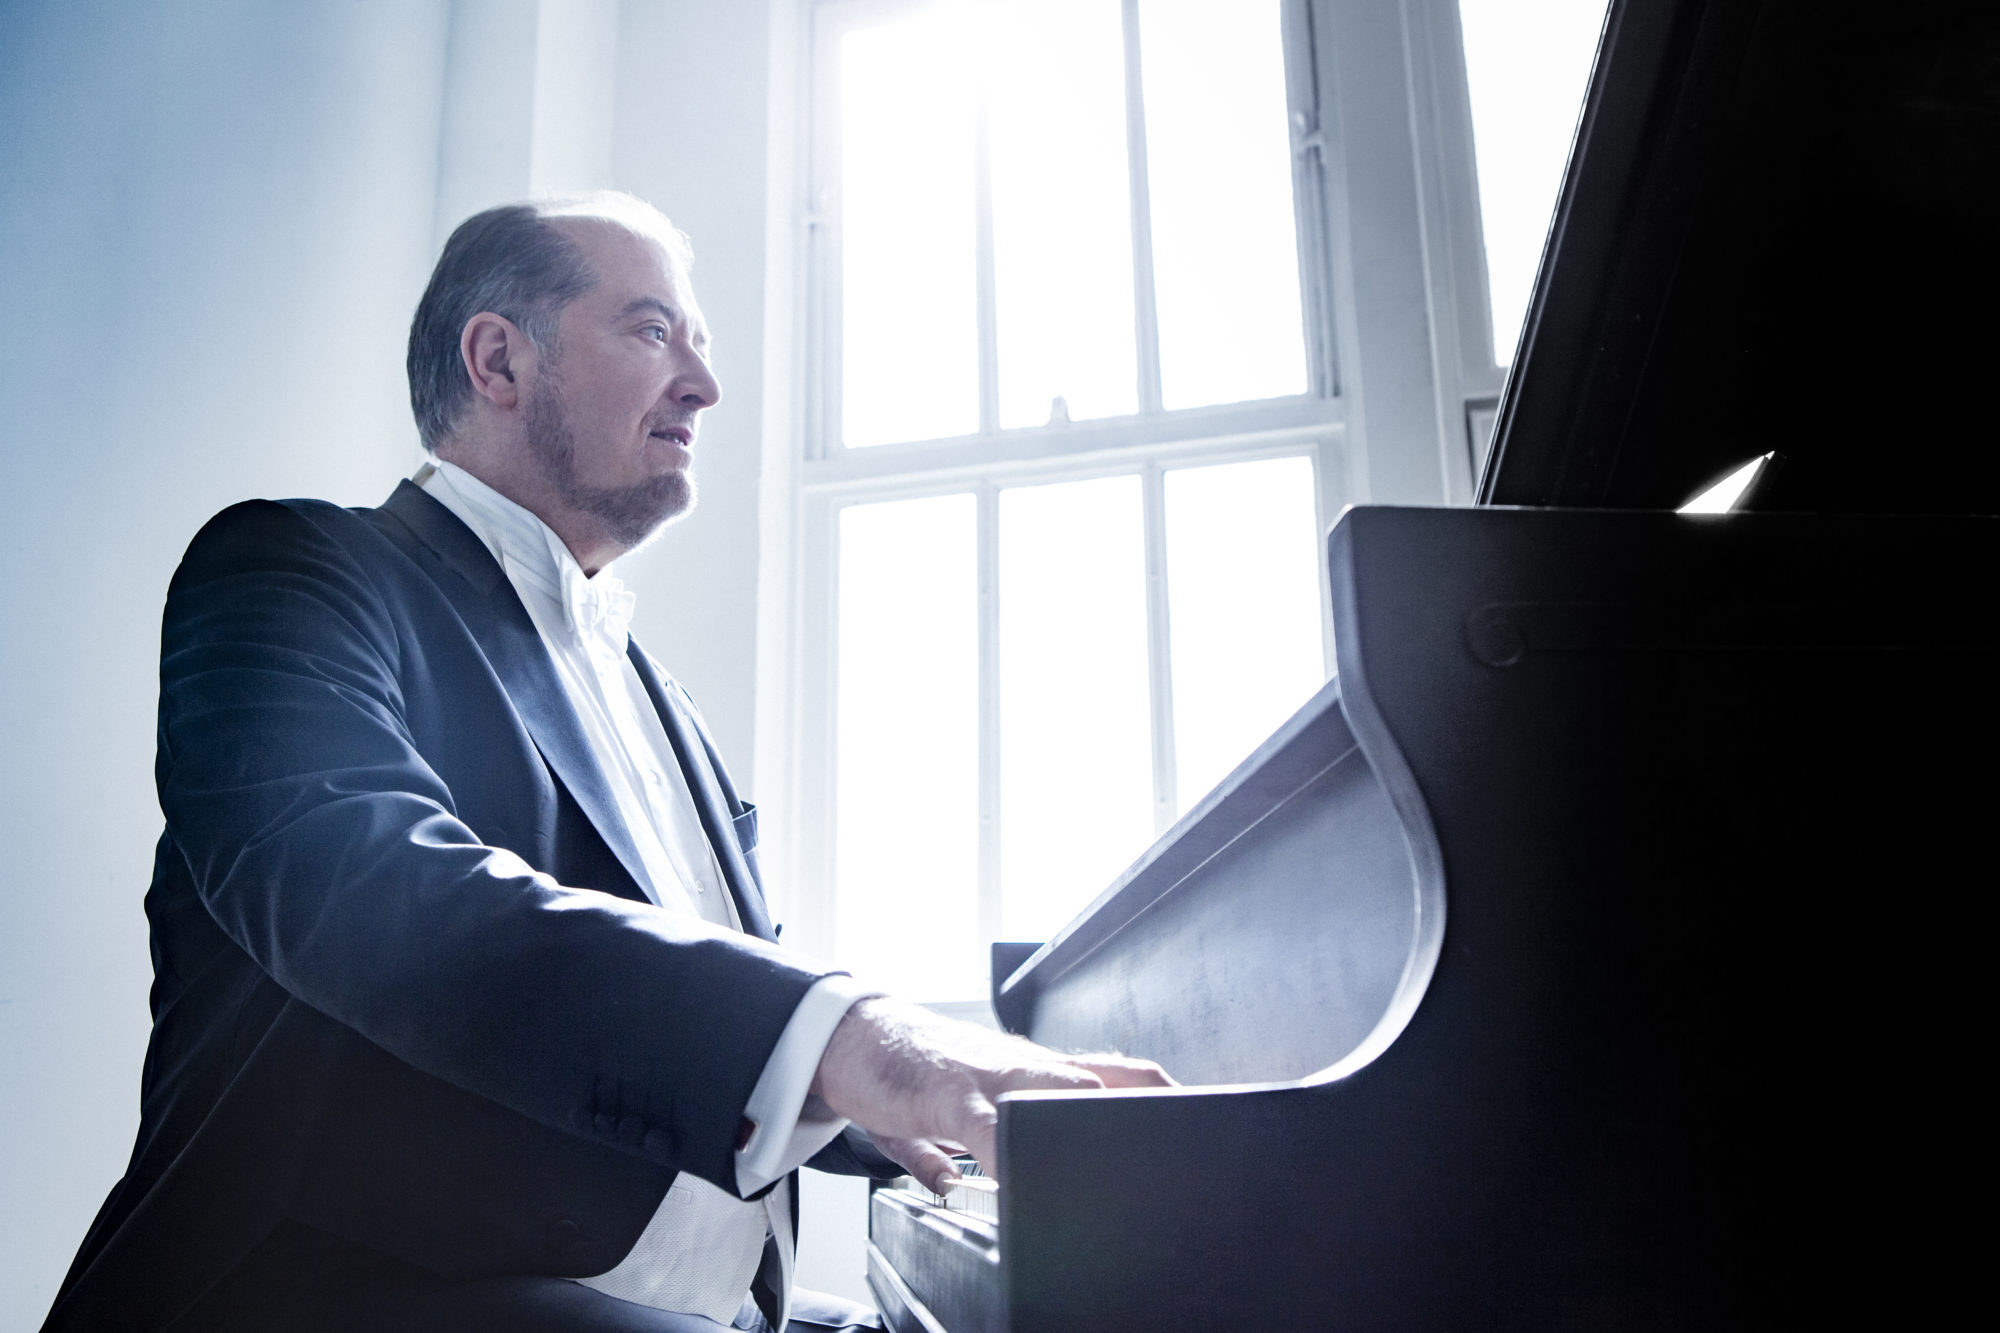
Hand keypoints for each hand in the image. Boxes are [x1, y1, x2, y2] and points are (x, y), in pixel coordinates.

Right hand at [809, 995, 1173, 1193]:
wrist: (851, 1035)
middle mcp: (1025, 1068)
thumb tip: (973, 1185)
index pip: (1120, 1076)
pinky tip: (1017, 1176)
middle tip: (1178, 1148)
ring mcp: (990, 1076)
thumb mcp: (963, 1111)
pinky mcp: (947, 1093)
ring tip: (1115, 1157)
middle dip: (1144, 1113)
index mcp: (1038, 1073)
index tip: (1202, 1123)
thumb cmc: (912, 1072)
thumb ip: (981, 1147)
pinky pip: (987, 1124)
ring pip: (1057, 1090)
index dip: (1163, 1097)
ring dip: (1088, 1119)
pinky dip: (1008, 1151)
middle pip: (1104, 1082)